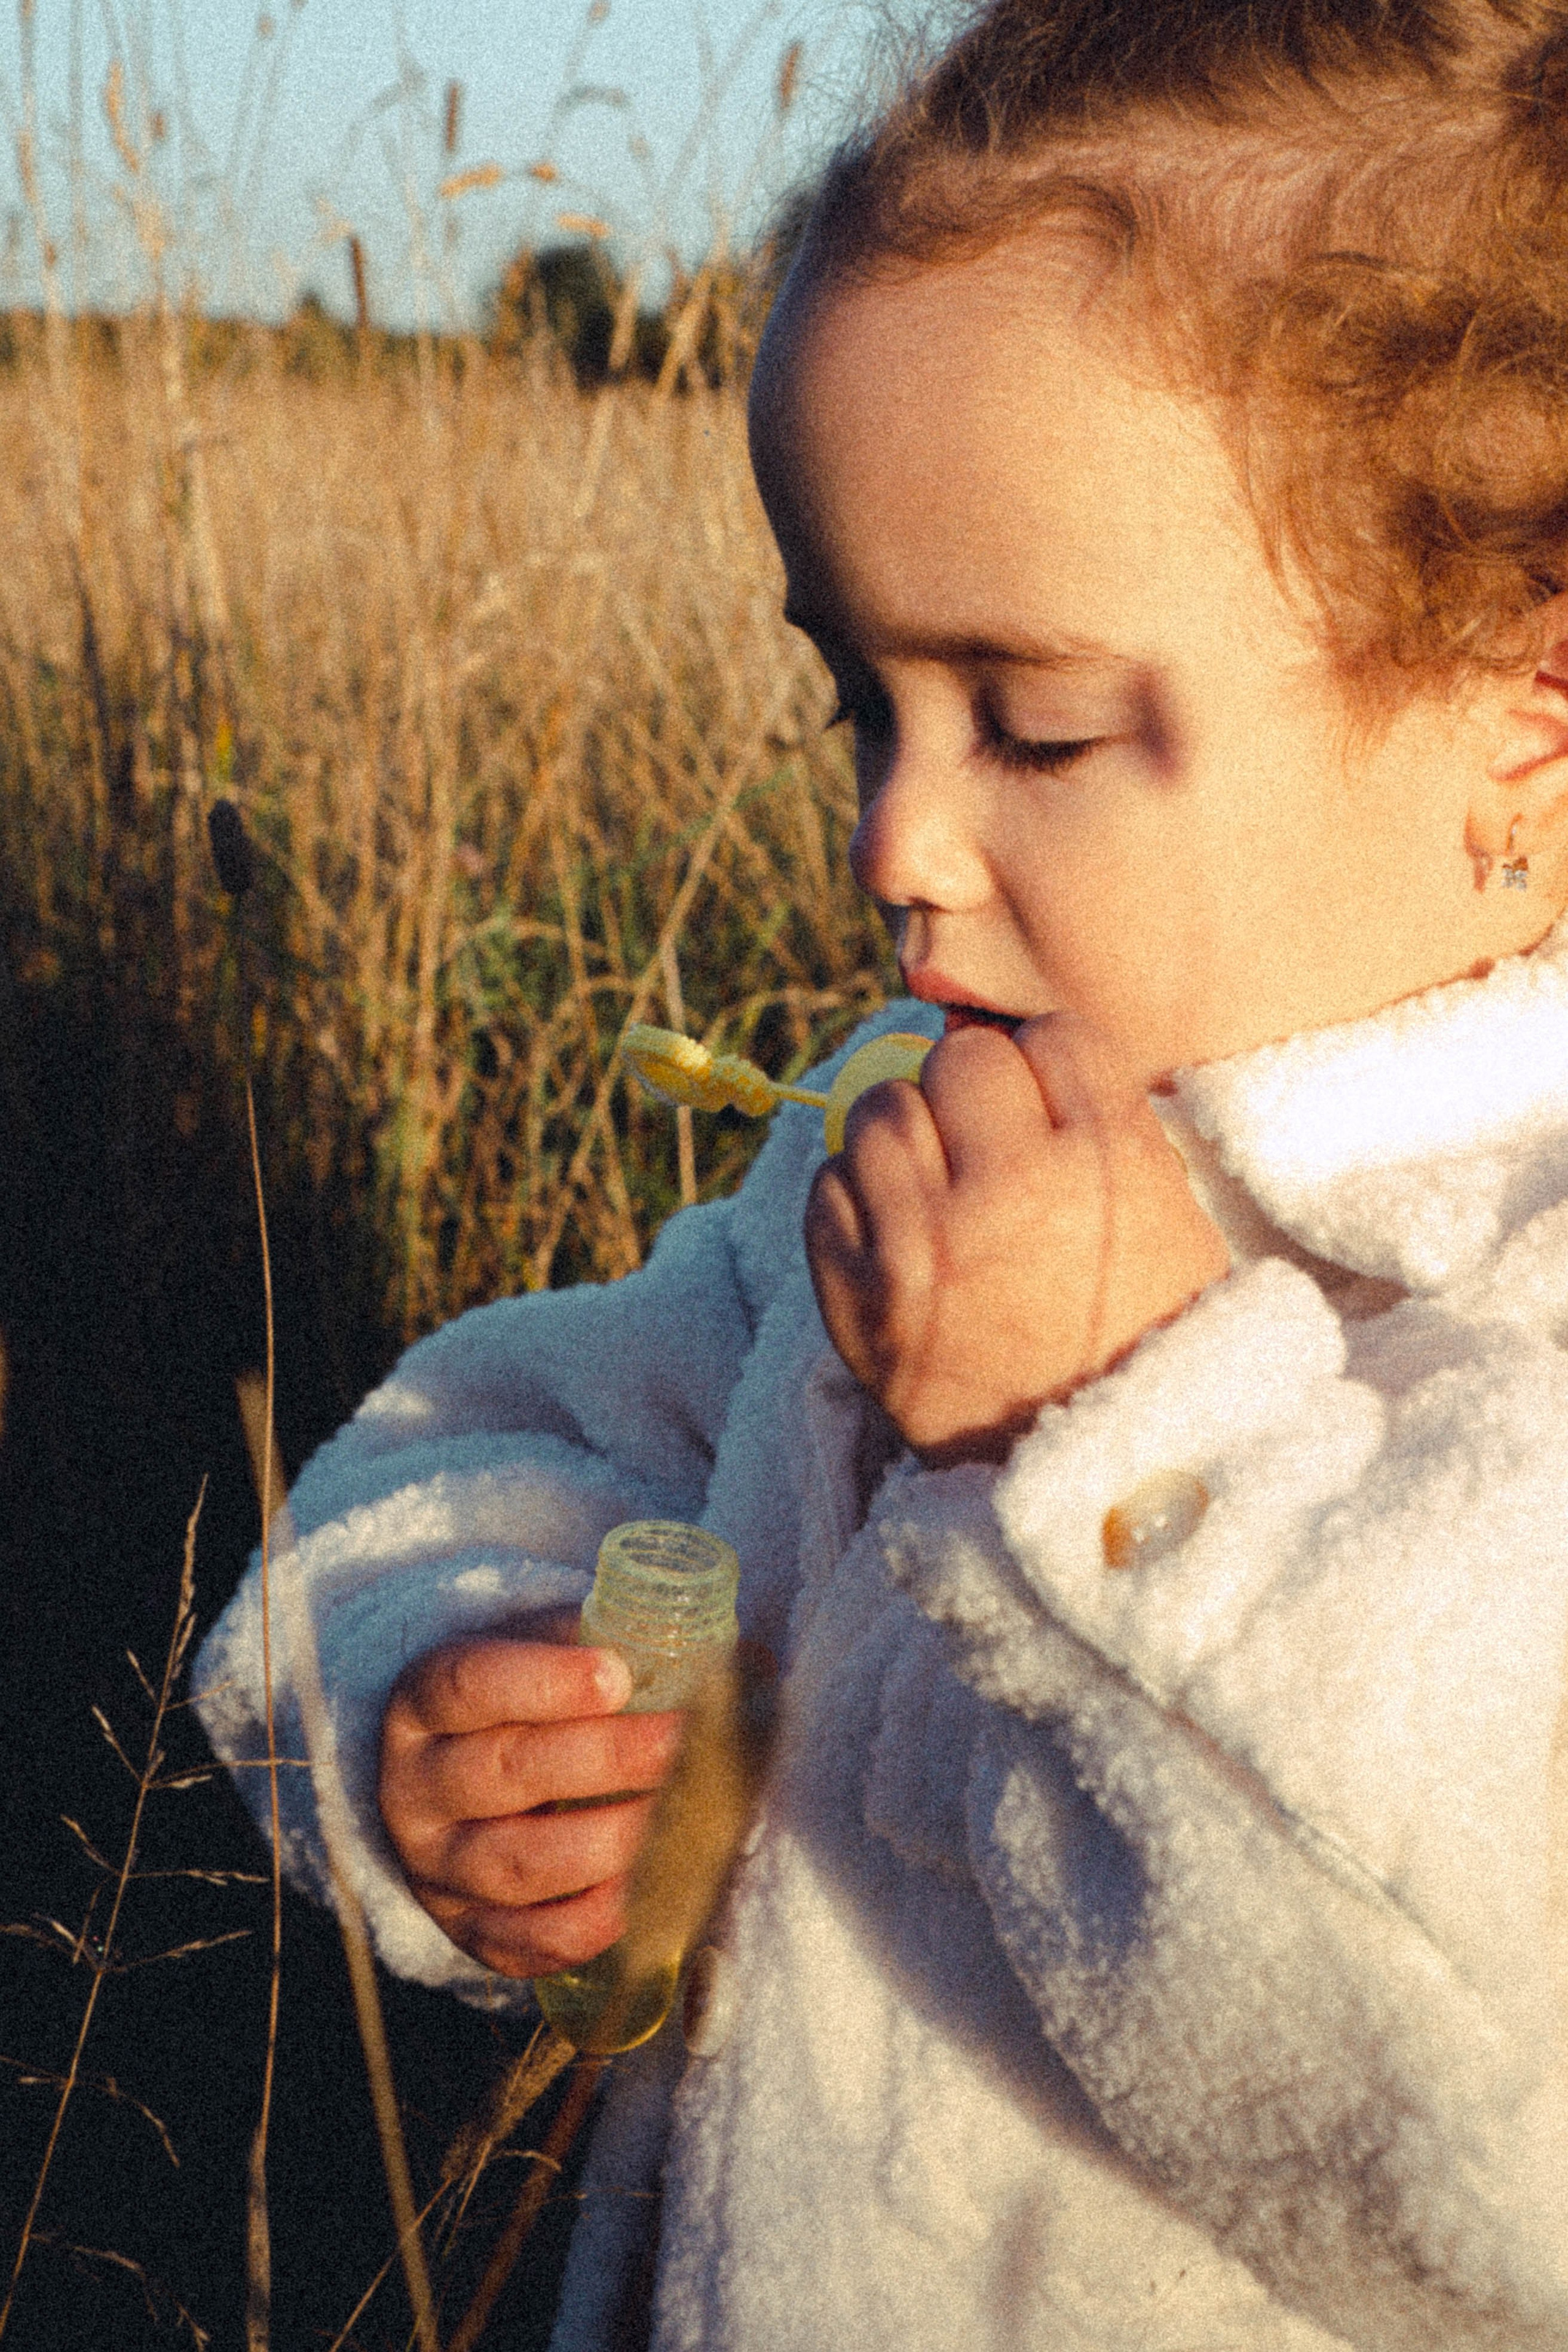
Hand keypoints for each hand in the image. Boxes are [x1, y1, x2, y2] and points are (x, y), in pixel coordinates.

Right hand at [378, 1611, 683, 1978]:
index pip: (470, 1684)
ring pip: (517, 1863)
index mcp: (424, 1703)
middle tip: (680, 1743)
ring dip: (608, 1842)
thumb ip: (610, 1644)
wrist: (458, 1784)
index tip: (617, 1676)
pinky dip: (592, 1923)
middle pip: (504, 1773)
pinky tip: (648, 1892)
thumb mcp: (539, 1655)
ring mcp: (437, 1869)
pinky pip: (528, 1941)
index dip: (544, 1681)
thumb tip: (746, 1657)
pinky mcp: (469, 1932)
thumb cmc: (521, 1705)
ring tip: (680, 1818)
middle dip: (603, 1759)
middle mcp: (416, 1789)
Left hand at [804, 1011, 1230, 1465]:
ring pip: (879, 1111)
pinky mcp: (858, 1296)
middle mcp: (1009, 1191)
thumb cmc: (1143, 1346)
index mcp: (1105, 1167)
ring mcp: (924, 1245)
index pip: (1051, 1038)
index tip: (1044, 1099)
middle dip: (971, 1093)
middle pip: (958, 1061)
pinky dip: (855, 1197)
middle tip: (984, 1142)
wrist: (1096, 1489)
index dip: (1045, 1065)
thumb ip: (1106, 1132)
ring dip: (905, 1135)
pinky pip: (827, 1187)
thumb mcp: (1172, 1226)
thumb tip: (1023, 1054)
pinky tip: (895, 1230)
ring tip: (932, 1182)